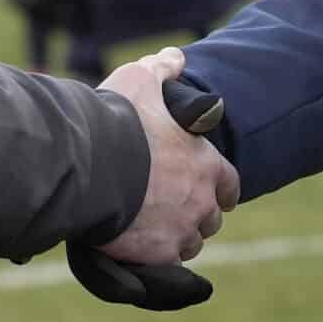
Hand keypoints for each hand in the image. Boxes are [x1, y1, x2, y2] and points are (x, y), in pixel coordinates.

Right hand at [98, 48, 238, 267]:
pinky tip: (138, 247)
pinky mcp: (159, 255)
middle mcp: (203, 200)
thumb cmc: (119, 121)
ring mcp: (183, 230)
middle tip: (170, 208)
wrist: (92, 165)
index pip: (230, 184)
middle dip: (196, 214)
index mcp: (207, 163)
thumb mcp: (141, 79)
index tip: (208, 189)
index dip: (219, 187)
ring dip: (177, 237)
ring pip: (191, 243)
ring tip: (151, 228)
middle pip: (211, 218)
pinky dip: (156, 257)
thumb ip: (162, 69)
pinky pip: (167, 264)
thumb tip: (176, 57)